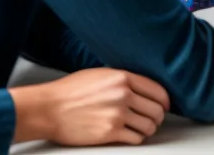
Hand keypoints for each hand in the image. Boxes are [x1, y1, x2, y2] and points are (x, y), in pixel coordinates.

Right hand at [10, 69, 168, 145]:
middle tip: (155, 119)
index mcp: (124, 77)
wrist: (49, 108)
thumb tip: (141, 88)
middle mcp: (124, 95)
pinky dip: (137, 138)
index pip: (157, 90)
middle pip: (156, 109)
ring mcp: (117, 114)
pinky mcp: (109, 132)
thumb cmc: (71, 90)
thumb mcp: (102, 74)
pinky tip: (132, 136)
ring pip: (149, 125)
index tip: (165, 105)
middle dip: (158, 116)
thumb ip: (123, 79)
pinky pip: (135, 138)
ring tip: (144, 129)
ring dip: (149, 129)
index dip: (165, 100)